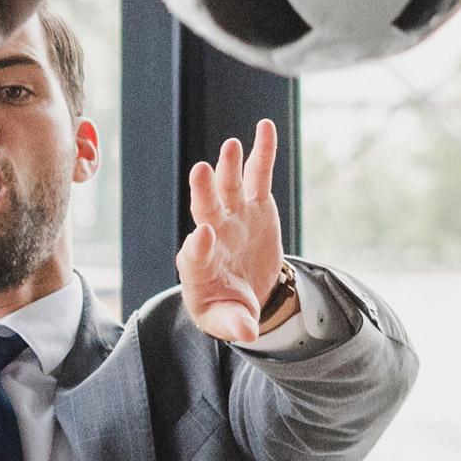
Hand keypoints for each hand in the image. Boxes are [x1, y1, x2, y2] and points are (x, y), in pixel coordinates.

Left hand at [176, 118, 285, 343]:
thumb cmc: (227, 308)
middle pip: (204, 209)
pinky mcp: (256, 205)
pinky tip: (265, 127)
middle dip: (202, 191)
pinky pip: (258, 175)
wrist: (245, 292)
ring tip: (231, 145)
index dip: (198, 246)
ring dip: (229, 166)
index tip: (203, 235)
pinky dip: (262, 152)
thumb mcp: (228, 321)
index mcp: (199, 266)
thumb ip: (235, 324)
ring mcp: (233, 215)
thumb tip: (248, 333)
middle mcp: (212, 234)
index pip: (195, 254)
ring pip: (228, 186)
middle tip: (200, 171)